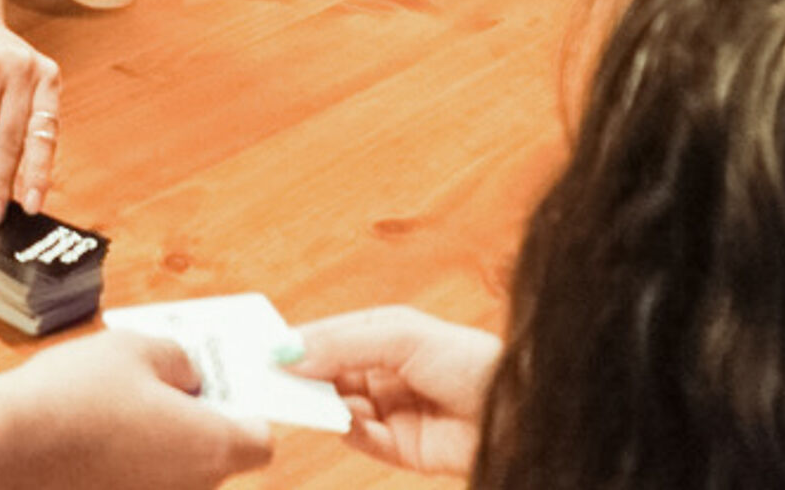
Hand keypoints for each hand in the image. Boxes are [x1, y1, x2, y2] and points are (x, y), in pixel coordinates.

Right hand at [0, 332, 271, 489]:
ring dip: (159, 439)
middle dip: (196, 418)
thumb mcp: (136, 348)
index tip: (215, 383)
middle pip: (216, 453)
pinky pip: (139, 478)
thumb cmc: (76, 394)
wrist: (6, 447)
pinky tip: (92, 430)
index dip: (244, 407)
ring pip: (174, 468)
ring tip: (115, 401)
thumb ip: (179, 359)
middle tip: (160, 381)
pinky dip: (127, 458)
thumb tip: (187, 376)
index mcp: (213, 445)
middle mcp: (194, 487)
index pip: (260, 438)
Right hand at [283, 305, 497, 475]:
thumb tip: (289, 351)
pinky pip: (360, 438)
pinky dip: (346, 429)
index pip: (329, 337)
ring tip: (297, 399)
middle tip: (266, 379)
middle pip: (328, 374)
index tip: (262, 348)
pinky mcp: (402, 448)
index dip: (298, 342)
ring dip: (320, 403)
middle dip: (302, 375)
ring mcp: (392, 411)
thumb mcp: (401, 337)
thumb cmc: (471, 361)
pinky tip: (339, 419)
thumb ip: (342, 344)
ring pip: (338, 406)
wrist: (522, 415)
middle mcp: (385, 372)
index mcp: (385, 336)